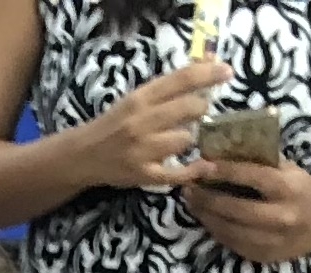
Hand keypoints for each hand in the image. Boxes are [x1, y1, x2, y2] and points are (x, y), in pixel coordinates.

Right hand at [80, 54, 223, 190]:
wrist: (83, 155)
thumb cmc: (115, 123)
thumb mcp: (138, 98)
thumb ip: (170, 85)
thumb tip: (208, 61)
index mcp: (141, 98)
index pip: (181, 79)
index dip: (209, 73)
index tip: (227, 71)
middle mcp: (142, 121)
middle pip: (190, 108)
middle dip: (202, 109)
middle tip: (200, 113)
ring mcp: (143, 150)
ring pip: (187, 139)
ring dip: (193, 138)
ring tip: (186, 138)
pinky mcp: (144, 174)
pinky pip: (178, 173)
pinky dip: (195, 171)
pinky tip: (204, 166)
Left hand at [186, 154, 310, 260]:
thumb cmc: (303, 189)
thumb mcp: (289, 170)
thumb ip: (261, 164)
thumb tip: (222, 155)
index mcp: (288, 188)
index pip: (251, 177)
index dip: (222, 171)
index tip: (199, 166)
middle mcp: (281, 216)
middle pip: (234, 209)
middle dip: (206, 199)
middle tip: (188, 188)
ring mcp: (273, 240)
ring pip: (229, 230)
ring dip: (206, 217)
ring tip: (192, 204)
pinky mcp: (266, 256)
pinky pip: (234, 244)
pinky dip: (217, 232)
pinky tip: (208, 220)